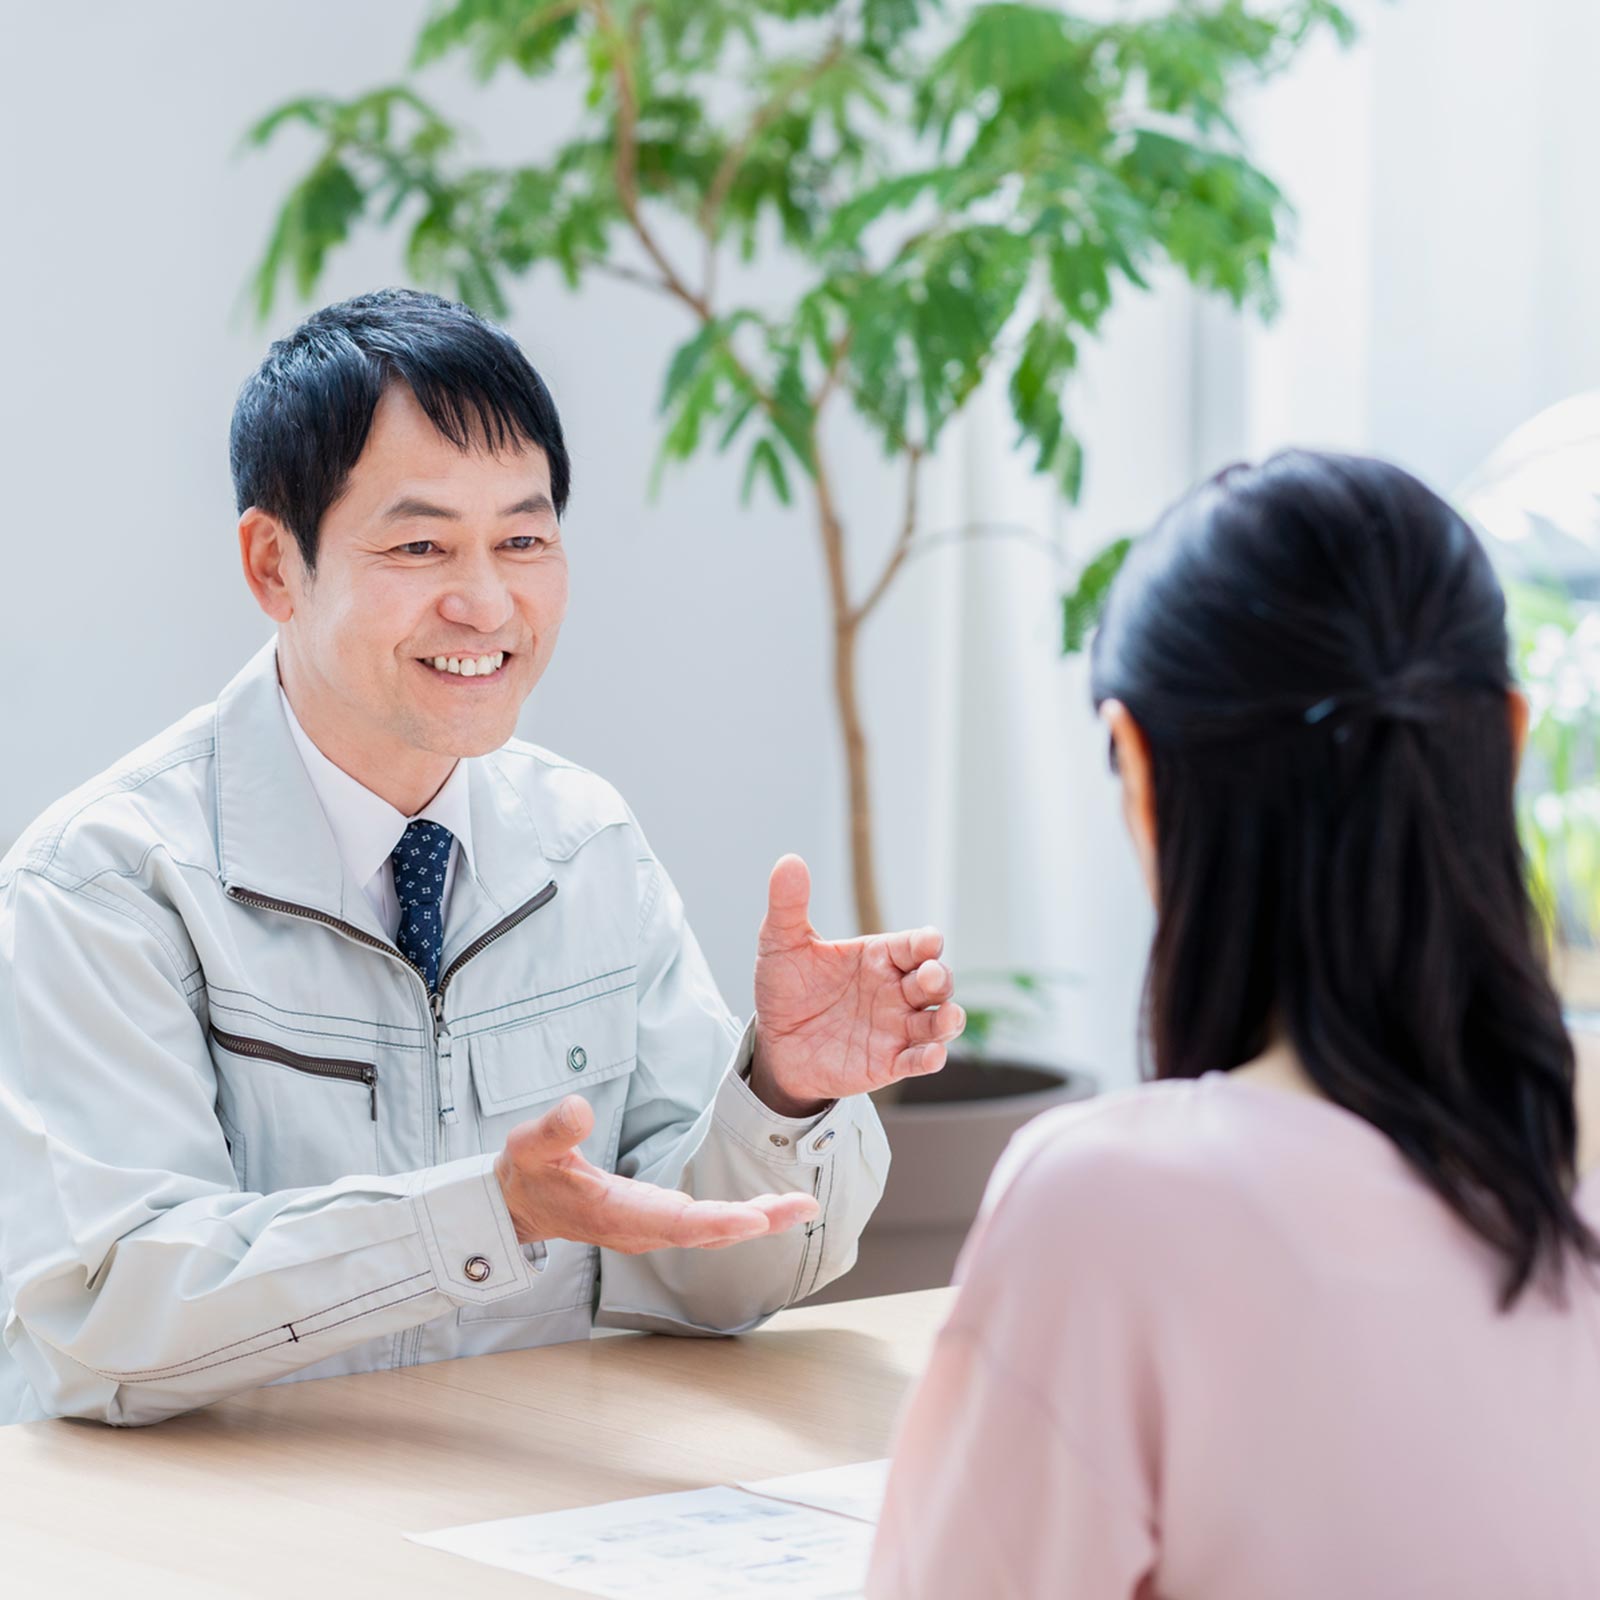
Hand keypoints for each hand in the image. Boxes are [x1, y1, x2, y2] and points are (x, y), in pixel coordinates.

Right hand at [494, 1094, 818, 1253]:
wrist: (517, 1207)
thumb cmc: (526, 1174)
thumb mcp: (528, 1145)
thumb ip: (554, 1129)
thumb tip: (578, 1107)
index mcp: (615, 1215)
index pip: (676, 1223)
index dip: (717, 1222)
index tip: (756, 1219)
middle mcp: (640, 1229)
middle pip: (707, 1231)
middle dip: (757, 1221)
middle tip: (803, 1206)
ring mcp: (650, 1228)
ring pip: (711, 1231)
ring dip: (757, 1220)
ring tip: (799, 1206)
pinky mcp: (656, 1221)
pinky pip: (705, 1225)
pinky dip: (739, 1218)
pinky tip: (767, 1209)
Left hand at [750, 854, 964, 1110]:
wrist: (773, 1042)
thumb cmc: (786, 988)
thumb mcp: (781, 943)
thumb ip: (788, 904)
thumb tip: (789, 860)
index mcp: (879, 955)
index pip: (914, 945)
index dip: (926, 943)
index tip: (930, 941)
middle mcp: (895, 989)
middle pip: (935, 981)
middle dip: (939, 978)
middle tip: (929, 977)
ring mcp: (896, 1027)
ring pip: (938, 1021)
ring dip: (948, 1020)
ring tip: (946, 1018)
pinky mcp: (889, 1062)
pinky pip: (917, 1060)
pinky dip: (930, 1057)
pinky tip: (931, 1056)